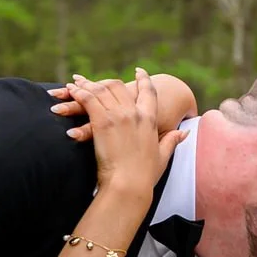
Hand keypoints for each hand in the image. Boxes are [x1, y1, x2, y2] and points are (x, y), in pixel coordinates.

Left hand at [56, 67, 181, 199]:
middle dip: (106, 81)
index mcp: (150, 120)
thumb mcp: (163, 156)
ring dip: (87, 85)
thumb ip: (173, 141)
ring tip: (75, 83)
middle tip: (94, 81)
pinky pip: (88, 100)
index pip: (148, 91)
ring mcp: (118, 116)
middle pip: (119, 86)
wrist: (129, 185)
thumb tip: (185, 133)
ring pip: (101, 90)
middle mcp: (135, 113)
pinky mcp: (102, 122)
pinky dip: (79, 93)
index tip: (139, 71)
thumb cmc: (145, 176)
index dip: (144, 79)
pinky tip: (71, 90)